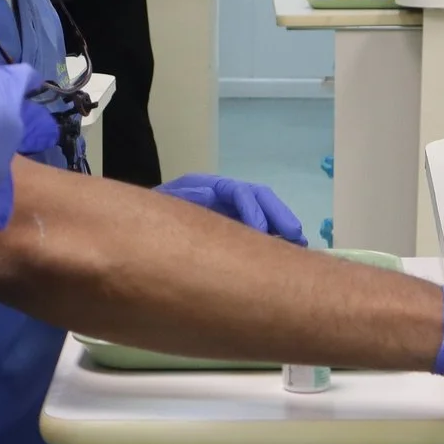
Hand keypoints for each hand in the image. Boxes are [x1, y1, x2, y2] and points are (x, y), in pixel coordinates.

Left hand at [157, 174, 307, 244]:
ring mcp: (231, 212)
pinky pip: (259, 231)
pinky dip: (274, 239)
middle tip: (293, 235)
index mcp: (207, 188)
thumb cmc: (153, 222)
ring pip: (264, 212)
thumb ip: (184, 200)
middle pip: (258, 197)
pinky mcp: (235, 229)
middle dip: (278, 214)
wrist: (146, 233)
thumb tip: (208, 192)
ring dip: (282, 226)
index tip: (261, 230)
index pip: (236, 191)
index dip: (252, 208)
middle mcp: (224, 196)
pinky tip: (286, 254)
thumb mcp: (165, 207)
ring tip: (298, 246)